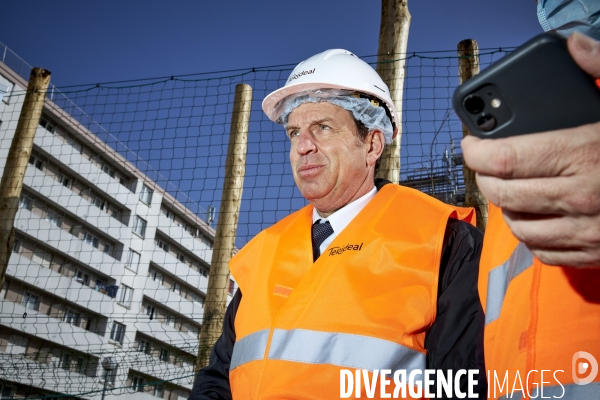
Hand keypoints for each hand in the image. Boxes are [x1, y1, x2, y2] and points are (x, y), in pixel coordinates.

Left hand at [461, 32, 599, 266]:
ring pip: (518, 226)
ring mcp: (588, 230)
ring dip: (506, 207)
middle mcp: (581, 196)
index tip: (471, 143)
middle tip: (486, 164)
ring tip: (510, 188)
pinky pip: (543, 251)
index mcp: (585, 154)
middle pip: (503, 193)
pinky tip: (536, 215)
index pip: (504, 158)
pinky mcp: (594, 253)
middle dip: (485, 177)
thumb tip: (574, 44)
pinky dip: (532, 235)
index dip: (476, 152)